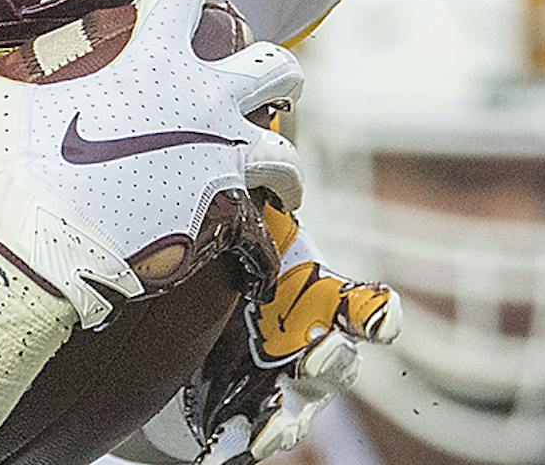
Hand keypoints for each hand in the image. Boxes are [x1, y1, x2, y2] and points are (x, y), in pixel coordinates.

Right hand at [0, 0, 303, 328]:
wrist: (50, 242)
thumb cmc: (27, 166)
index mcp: (154, 59)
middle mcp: (202, 100)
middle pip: (273, 66)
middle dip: (270, 71)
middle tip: (248, 84)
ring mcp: (222, 156)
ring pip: (285, 142)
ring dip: (276, 150)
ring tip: (267, 164)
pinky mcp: (226, 210)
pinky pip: (262, 206)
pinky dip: (259, 211)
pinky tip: (245, 216)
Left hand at [139, 204, 401, 462]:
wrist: (165, 323)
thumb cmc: (218, 261)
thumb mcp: (231, 221)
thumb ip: (251, 181)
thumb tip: (264, 114)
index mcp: (313, 298)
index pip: (360, 306)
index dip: (375, 312)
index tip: (379, 315)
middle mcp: (307, 348)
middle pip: (337, 362)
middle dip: (333, 359)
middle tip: (321, 349)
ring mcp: (277, 390)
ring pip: (299, 410)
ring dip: (290, 416)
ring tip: (273, 423)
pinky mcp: (240, 421)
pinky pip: (248, 441)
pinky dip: (241, 444)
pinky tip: (226, 445)